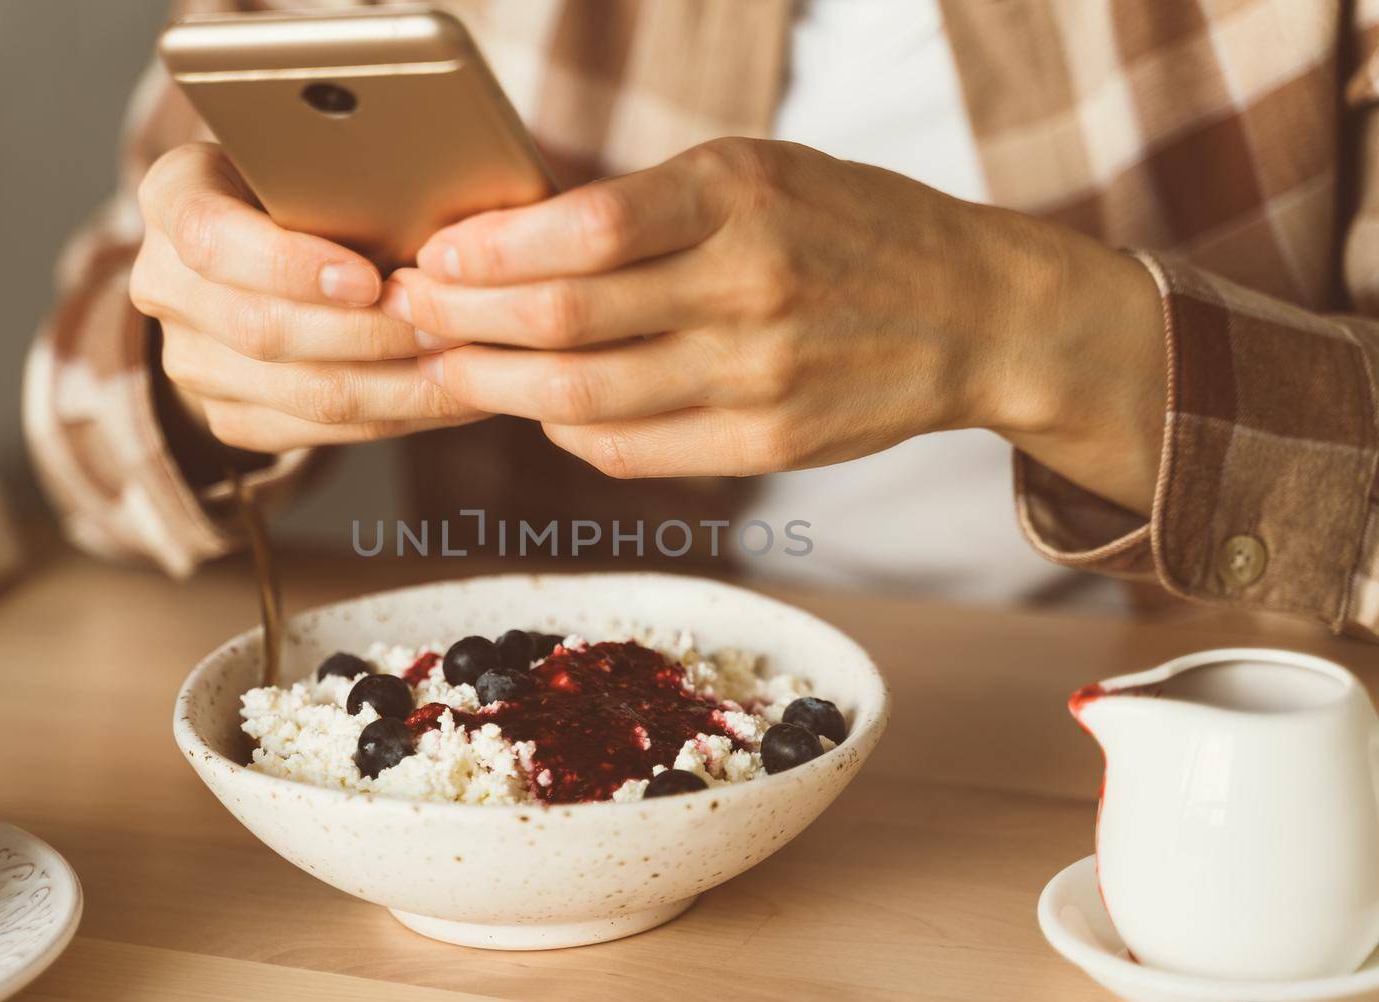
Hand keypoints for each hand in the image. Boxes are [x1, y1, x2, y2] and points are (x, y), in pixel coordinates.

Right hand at [129, 143, 480, 452]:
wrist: (261, 250)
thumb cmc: (302, 185)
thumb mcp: (304, 158)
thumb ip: (341, 176)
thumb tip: (437, 215)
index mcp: (172, 200)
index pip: (213, 240)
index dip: (291, 266)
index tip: (369, 280)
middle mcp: (165, 285)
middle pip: (265, 329)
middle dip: (373, 334)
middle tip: (452, 324)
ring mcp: (189, 360)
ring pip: (302, 395)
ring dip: (399, 386)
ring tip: (468, 366)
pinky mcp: (227, 416)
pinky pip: (318, 434)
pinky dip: (395, 416)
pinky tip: (451, 397)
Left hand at [382, 137, 1165, 512]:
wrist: (970, 312)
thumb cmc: (844, 227)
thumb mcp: (756, 173)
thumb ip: (646, 208)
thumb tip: (508, 245)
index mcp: (737, 197)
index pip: (582, 231)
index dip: (488, 251)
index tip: (434, 254)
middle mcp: (747, 287)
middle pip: (564, 321)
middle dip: (463, 320)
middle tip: (411, 312)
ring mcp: (759, 376)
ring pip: (582, 397)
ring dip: (495, 385)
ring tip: (450, 365)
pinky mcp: (765, 443)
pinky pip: (629, 449)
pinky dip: (565, 430)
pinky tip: (540, 407)